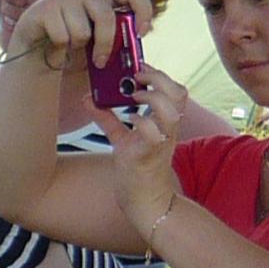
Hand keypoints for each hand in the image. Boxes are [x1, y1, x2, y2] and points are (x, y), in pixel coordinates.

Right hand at [16, 0, 146, 72]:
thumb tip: (135, 50)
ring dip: (77, 45)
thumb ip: (117, 39)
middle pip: (106, 17)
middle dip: (105, 44)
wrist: (36, 45)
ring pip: (82, 31)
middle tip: (101, 61)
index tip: (142, 33)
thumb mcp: (99, 39)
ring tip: (69, 43)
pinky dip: (60, 46)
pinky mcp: (45, 8)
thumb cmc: (73, 41)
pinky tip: (55, 41)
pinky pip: (62, 37)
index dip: (143, 11)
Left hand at [97, 66, 187, 237]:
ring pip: (171, 111)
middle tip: (136, 78)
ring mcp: (161, 142)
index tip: (139, 67)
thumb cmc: (137, 168)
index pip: (175, 90)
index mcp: (165, 122)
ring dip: (152, 98)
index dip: (160, 75)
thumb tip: (89, 98)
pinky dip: (142, 122)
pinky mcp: (148, 156)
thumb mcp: (122, 137)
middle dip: (158, 79)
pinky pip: (154, 135)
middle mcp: (167, 130)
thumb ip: (107, 117)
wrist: (144, 200)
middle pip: (179, 94)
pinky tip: (129, 120)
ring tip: (133, 97)